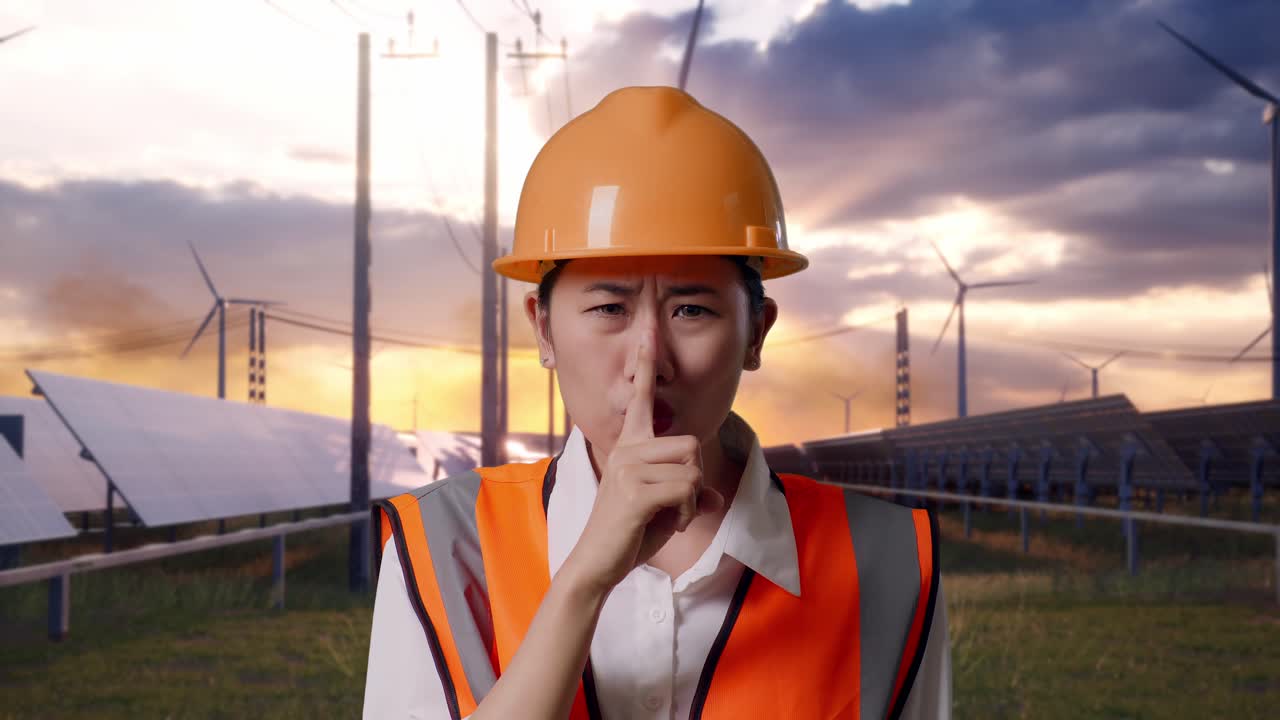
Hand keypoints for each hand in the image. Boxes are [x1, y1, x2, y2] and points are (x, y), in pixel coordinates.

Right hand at [560, 331, 723, 596]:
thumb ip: (692, 496)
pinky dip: (689, 512)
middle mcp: (627, 449)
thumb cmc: (630, 535)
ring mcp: (628, 467)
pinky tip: (670, 524)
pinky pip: (688, 489)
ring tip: (669, 516)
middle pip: (691, 443)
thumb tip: (715, 496)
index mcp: (630, 446)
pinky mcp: (635, 489)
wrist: (598, 564)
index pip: (641, 399)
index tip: (648, 332)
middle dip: (695, 479)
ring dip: (692, 499)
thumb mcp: (669, 511)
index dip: (645, 365)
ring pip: (692, 468)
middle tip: (676, 507)